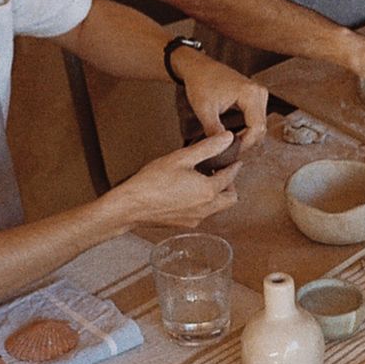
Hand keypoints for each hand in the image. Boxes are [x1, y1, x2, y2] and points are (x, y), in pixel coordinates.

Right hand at [115, 133, 241, 227]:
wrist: (130, 207)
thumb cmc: (151, 182)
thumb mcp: (181, 158)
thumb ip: (207, 148)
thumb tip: (227, 138)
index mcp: (208, 191)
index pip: (230, 177)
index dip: (234, 166)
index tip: (235, 160)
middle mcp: (205, 209)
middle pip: (231, 199)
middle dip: (230, 185)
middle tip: (222, 172)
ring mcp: (195, 219)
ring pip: (217, 208)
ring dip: (217, 195)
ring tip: (204, 180)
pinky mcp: (184, 225)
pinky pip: (202, 214)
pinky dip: (204, 203)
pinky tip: (190, 192)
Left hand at [174, 52, 267, 149]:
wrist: (198, 67)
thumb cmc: (200, 83)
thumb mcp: (204, 110)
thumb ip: (214, 131)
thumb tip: (222, 150)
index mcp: (250, 94)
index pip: (257, 127)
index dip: (246, 143)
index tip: (232, 152)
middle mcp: (259, 92)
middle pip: (261, 127)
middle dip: (247, 142)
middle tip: (229, 151)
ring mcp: (259, 93)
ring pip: (260, 124)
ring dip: (248, 137)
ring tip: (230, 144)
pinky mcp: (255, 96)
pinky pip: (257, 118)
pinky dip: (247, 129)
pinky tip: (234, 135)